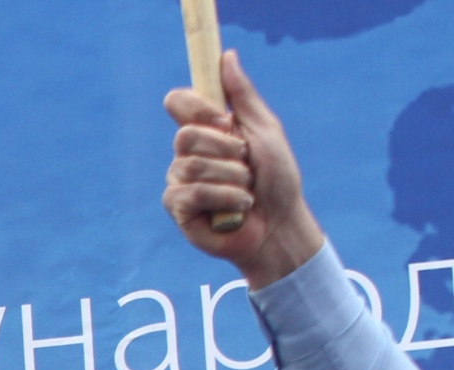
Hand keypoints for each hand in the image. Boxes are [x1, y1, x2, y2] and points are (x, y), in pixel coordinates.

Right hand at [163, 50, 323, 289]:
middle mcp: (187, 154)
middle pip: (184, 135)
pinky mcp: (178, 208)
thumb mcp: (265, 129)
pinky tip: (238, 207)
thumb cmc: (277, 178)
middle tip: (246, 162)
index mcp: (206, 130)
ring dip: (232, 177)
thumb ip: (244, 96)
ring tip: (247, 189)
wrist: (279, 224)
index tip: (225, 119)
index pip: (178, 103)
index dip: (197, 107)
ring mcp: (180, 181)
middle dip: (226, 149)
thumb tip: (226, 57)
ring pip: (192, 166)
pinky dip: (225, 197)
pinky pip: (192, 193)